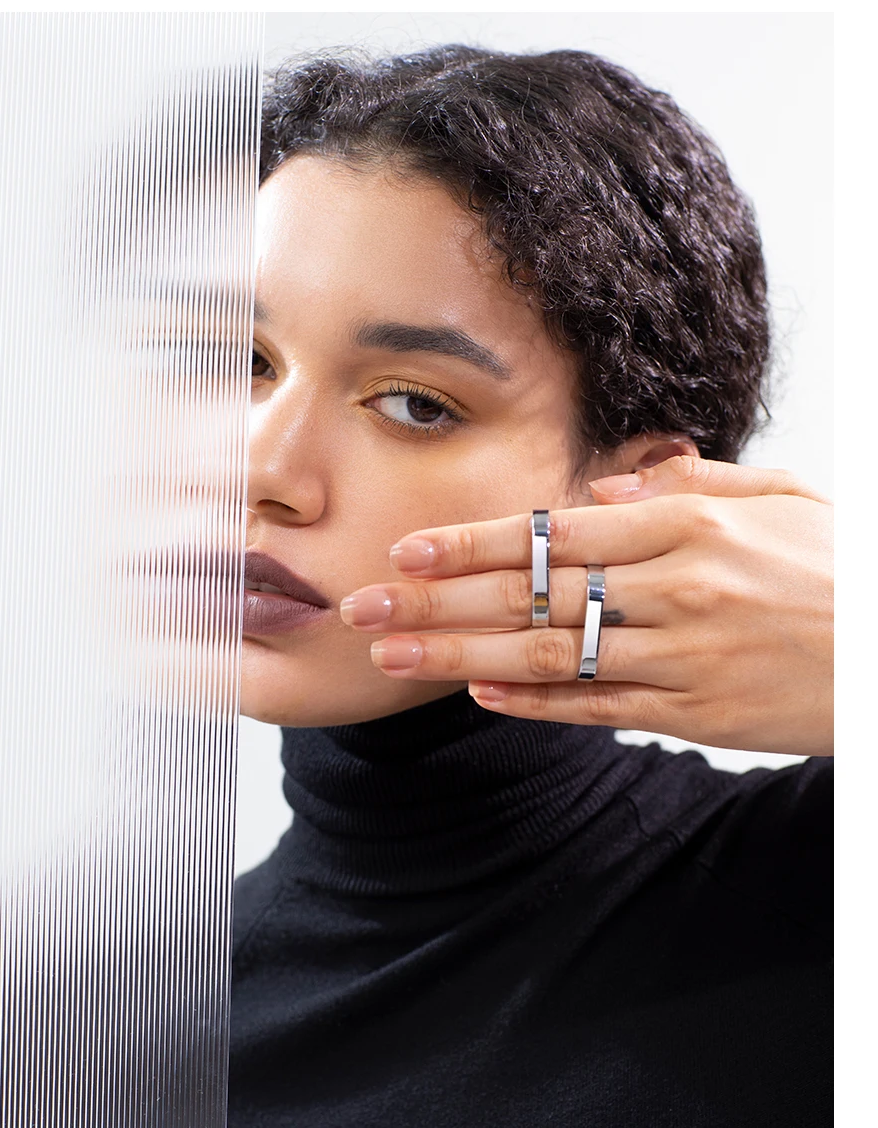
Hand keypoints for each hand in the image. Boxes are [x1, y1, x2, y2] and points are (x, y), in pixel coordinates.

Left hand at [339, 457, 832, 755]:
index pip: (552, 533)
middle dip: (436, 603)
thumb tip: (599, 488)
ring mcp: (683, 656)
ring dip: (462, 657)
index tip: (407, 551)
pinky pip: (599, 706)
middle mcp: (674, 589)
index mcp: (687, 527)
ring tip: (394, 657)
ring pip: (550, 656)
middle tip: (363, 609)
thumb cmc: (837, 565)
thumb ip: (687, 483)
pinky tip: (478, 695)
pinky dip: (535, 703)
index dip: (471, 544)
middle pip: (531, 596)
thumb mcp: (777, 497)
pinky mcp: (696, 711)